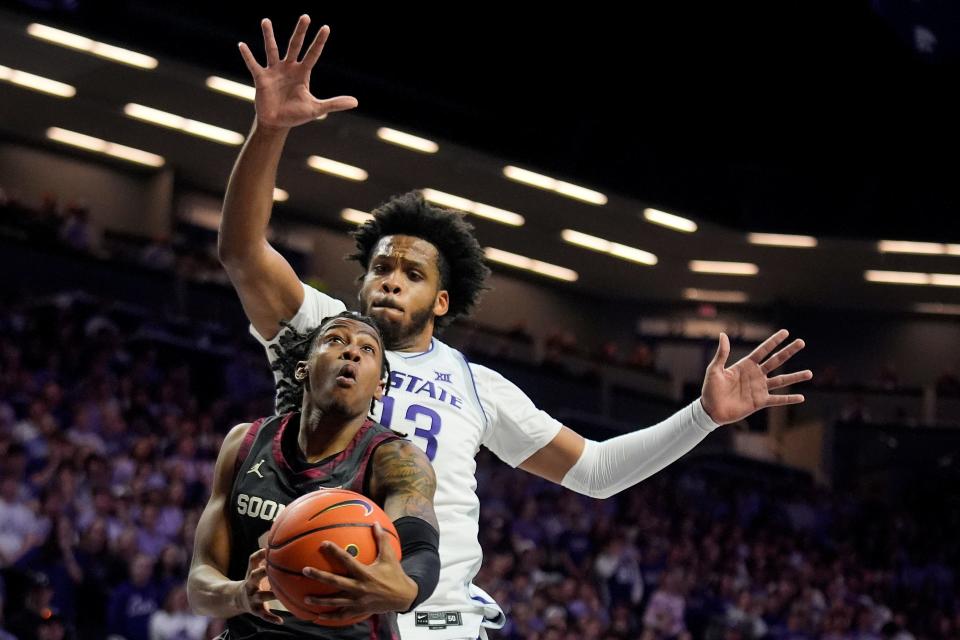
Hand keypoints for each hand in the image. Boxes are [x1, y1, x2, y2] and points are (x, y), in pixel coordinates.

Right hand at [234, 548, 282, 624]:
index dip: (259, 555)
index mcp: (251, 573)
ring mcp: (252, 598)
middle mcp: (250, 584)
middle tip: (270, 568)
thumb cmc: (254, 580)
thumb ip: (266, 559)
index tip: (267, 549)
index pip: (252, 561)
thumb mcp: (255, 569)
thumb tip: (284, 541)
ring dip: (270, 595)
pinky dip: (272, 618)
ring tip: (279, 594)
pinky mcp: (255, 610)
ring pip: (261, 596)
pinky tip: (281, 620)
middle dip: (261, 572)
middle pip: (254, 577)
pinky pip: (264, 615)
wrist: (237, 599)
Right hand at [238, 15, 357, 130]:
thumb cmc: (297, 114)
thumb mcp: (317, 109)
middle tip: (306, 16)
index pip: (313, 54)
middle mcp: (289, 68)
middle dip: (300, 32)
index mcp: (303, 73)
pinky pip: (253, 65)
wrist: (277, 123)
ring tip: (266, 21)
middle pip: (295, 45)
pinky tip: (242, 45)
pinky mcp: (261, 78)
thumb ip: (335, 103)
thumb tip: (356, 102)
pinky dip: (248, 56)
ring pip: (272, 50)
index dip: (319, 42)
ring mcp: (274, 71)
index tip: (326, 27)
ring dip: (269, 36)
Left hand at [301, 522, 415, 621]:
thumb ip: (382, 539)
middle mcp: (360, 588)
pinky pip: (342, 615)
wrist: (403, 597)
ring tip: (306, 599)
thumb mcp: (390, 556)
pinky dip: (330, 617)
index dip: (335, 551)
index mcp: (366, 573)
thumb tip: (375, 523)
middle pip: (335, 582)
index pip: (347, 560)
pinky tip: (318, 616)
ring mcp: (358, 601)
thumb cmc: (395, 575)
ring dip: (320, 601)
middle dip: (320, 576)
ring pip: (335, 602)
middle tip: (305, 570)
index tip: (323, 544)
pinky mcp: (359, 610)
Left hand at [700, 329, 811, 424]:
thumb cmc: (711, 389)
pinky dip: (789, 399)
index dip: (773, 341)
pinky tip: (801, 397)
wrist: (711, 409)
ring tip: (809, 373)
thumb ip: (722, 354)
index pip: (763, 350)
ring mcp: (759, 388)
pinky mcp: (760, 401)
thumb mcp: (715, 369)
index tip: (785, 332)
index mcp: (746, 365)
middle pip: (776, 361)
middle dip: (788, 352)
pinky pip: (777, 399)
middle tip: (802, 342)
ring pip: (781, 380)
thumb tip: (723, 334)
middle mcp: (756, 375)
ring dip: (795, 377)